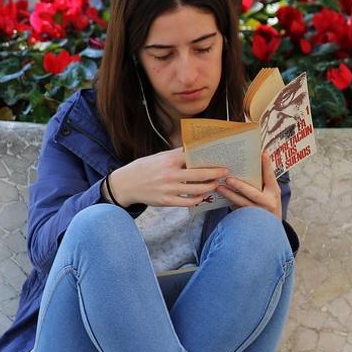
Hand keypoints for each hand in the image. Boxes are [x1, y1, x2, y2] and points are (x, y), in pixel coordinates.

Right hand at [108, 148, 227, 207]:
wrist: (126, 184)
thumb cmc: (144, 168)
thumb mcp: (158, 157)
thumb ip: (175, 155)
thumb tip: (194, 149)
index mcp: (168, 160)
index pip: (193, 157)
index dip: (208, 157)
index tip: (219, 157)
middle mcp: (170, 175)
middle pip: (199, 174)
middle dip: (215, 173)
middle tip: (225, 172)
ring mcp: (169, 189)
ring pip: (196, 190)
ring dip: (209, 187)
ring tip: (216, 184)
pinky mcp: (166, 201)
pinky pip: (187, 202)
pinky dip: (198, 199)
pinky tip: (203, 196)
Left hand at [215, 152, 282, 219]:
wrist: (270, 229)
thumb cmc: (269, 205)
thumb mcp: (272, 193)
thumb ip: (265, 180)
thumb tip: (257, 161)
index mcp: (274, 192)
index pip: (270, 177)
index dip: (267, 165)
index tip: (263, 153)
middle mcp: (268, 203)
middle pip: (252, 193)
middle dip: (239, 186)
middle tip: (228, 179)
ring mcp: (258, 213)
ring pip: (242, 203)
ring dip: (230, 195)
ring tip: (219, 188)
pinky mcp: (249, 220)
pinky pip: (238, 210)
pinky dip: (229, 203)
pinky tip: (221, 198)